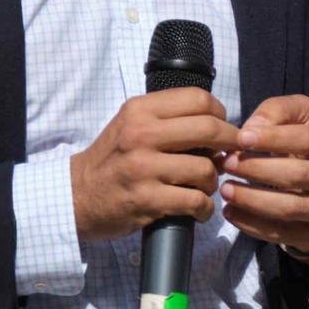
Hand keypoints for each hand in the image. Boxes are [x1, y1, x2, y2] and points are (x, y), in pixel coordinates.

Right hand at [68, 88, 237, 242]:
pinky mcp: (147, 200)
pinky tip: (199, 209)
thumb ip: (168, 118)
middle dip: (230, 142)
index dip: (221, 113)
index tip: (224, 127)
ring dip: (212, 181)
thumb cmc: (111, 159)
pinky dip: (204, 208)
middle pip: (209, 129)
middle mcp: (142, 135)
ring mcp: (144, 168)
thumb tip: (216, 124)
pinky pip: (194, 201)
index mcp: (140, 110)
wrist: (76, 196)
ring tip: (204, 186)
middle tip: (231, 154)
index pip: (198, 99)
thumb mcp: (131, 124)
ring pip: (205, 168)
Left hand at [220, 94, 308, 255]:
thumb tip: (253, 127)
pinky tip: (231, 211)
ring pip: (290, 207)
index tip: (241, 138)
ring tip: (226, 189)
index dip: (274, 138)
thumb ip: (276, 112)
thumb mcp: (295, 119)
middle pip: (299, 175)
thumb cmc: (300, 146)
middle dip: (258, 169)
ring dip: (252, 199)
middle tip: (228, 164)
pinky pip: (280, 233)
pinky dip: (251, 223)